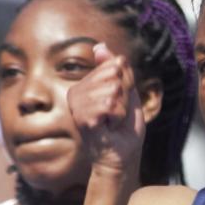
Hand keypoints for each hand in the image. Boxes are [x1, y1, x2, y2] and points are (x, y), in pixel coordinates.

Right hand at [67, 43, 144, 176]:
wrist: (122, 158)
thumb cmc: (125, 130)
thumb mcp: (128, 95)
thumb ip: (118, 71)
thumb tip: (100, 46)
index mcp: (86, 85)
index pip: (115, 65)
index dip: (127, 86)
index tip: (120, 104)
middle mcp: (77, 92)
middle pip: (114, 75)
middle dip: (124, 98)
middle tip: (117, 116)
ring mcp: (77, 105)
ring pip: (112, 89)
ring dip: (121, 110)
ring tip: (113, 123)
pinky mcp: (81, 117)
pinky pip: (109, 104)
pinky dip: (118, 117)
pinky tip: (110, 127)